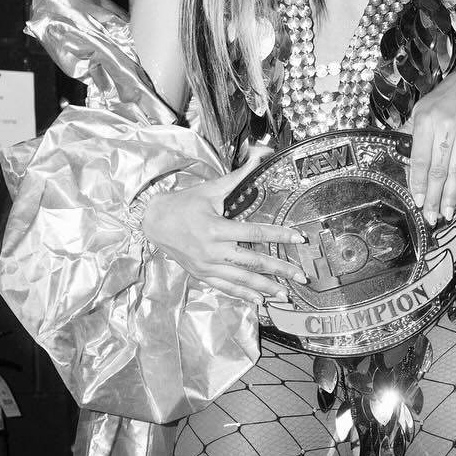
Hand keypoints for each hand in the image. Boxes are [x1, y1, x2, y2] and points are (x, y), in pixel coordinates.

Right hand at [141, 161, 308, 304]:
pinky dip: (243, 295)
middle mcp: (212, 251)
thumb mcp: (211, 189)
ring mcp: (207, 266)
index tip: (298, 239)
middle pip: (252, 262)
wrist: (154, 222)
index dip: (279, 236)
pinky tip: (259, 300)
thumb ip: (239, 176)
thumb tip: (260, 155)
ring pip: (241, 280)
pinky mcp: (201, 274)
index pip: (254, 234)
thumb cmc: (183, 203)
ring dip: (265, 287)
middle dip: (279, 270)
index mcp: (216, 229)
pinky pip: (225, 288)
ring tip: (285, 293)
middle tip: (300, 276)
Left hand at [405, 69, 455, 220]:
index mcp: (426, 121)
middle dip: (434, 197)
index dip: (418, 183)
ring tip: (446, 214)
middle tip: (431, 216)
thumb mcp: (420, 111)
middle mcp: (446, 127)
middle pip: (439, 169)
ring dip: (451, 196)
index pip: (421, 159)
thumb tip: (404, 163)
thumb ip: (410, 136)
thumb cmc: (441, 100)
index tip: (417, 201)